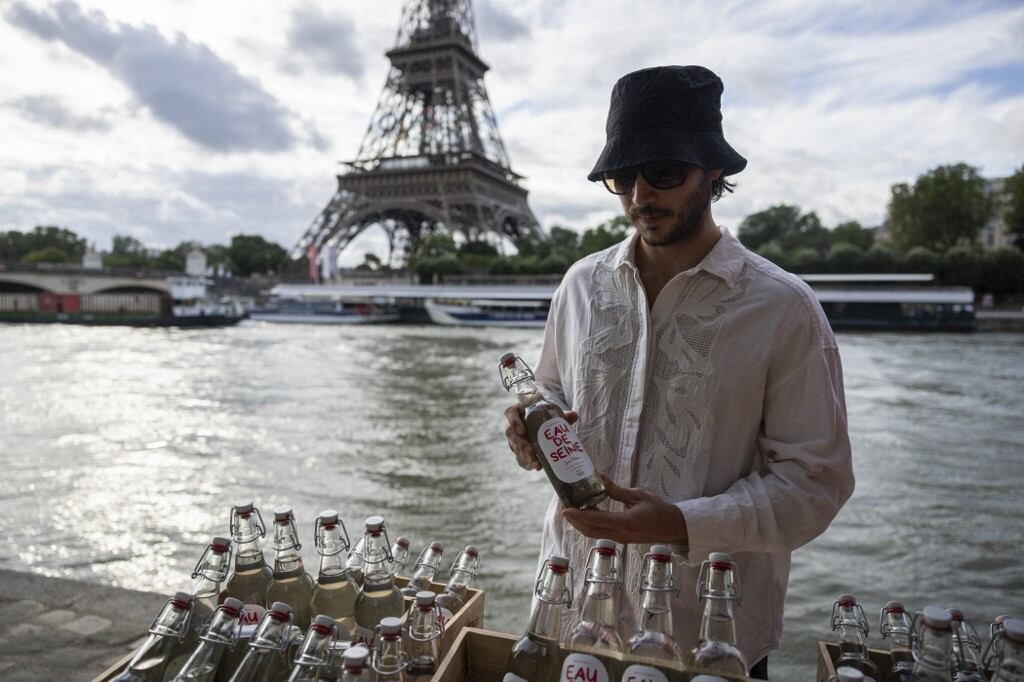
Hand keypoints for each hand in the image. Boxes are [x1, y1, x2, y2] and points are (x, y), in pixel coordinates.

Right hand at [503, 404, 577, 470]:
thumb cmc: (543, 414)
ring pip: (515, 448)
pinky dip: (528, 462)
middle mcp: (512, 425)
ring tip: (536, 464)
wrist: (539, 422)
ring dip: (525, 456)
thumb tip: (574, 415)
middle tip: (531, 451)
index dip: (513, 422)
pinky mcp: (518, 448)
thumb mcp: (551, 413)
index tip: (522, 430)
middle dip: (520, 444)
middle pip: (511, 435)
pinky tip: (537, 466)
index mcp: (517, 411)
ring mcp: (514, 438)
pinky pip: (519, 456)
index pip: (510, 414)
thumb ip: (561, 415)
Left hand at [561, 475, 687, 545]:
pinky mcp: (620, 539)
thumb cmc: (659, 509)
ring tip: (571, 510)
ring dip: (580, 524)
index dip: (579, 515)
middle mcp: (620, 534)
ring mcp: (620, 539)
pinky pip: (600, 533)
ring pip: (593, 534)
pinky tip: (587, 513)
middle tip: (564, 506)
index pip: (597, 520)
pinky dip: (590, 525)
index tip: (565, 509)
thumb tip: (600, 477)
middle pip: (590, 530)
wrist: (673, 527)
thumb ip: (617, 490)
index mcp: (626, 523)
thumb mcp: (638, 495)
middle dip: (574, 520)